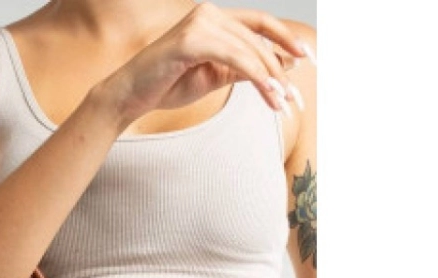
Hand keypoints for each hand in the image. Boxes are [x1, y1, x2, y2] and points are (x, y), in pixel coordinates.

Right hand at [106, 3, 315, 122]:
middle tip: (295, 99)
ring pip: (249, 50)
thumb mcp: (212, 77)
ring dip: (271, 80)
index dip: (286, 39)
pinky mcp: (192, 39)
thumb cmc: (166, 86)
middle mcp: (209, 13)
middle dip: (281, 69)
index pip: (259, 24)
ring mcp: (200, 22)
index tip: (308, 58)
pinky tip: (268, 94)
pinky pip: (234, 58)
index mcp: (214, 18)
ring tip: (283, 105)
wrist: (129, 97)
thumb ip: (242, 69)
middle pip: (258, 39)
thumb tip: (281, 67)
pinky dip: (255, 77)